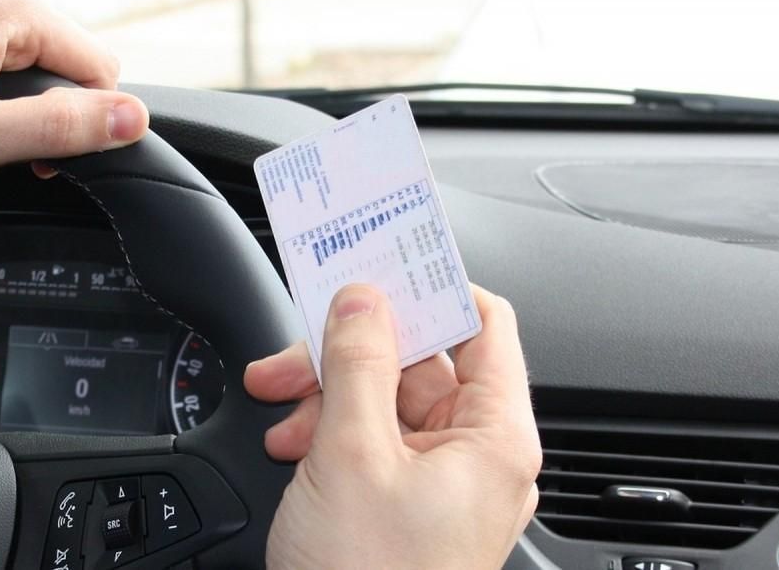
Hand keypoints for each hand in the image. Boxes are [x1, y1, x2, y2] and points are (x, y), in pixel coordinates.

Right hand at [244, 284, 540, 569]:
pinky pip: (381, 450)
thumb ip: (357, 365)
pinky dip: (336, 440)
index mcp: (496, 439)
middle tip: (293, 356)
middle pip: (422, 366)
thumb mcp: (353, 455)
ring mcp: (448, 488)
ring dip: (331, 400)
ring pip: (391, 407)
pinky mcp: (414, 511)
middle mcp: (481, 460)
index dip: (432, 290)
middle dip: (350, 356)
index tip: (382, 267)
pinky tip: (294, 448)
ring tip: (282, 414)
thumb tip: (362, 302)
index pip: (483, 326)